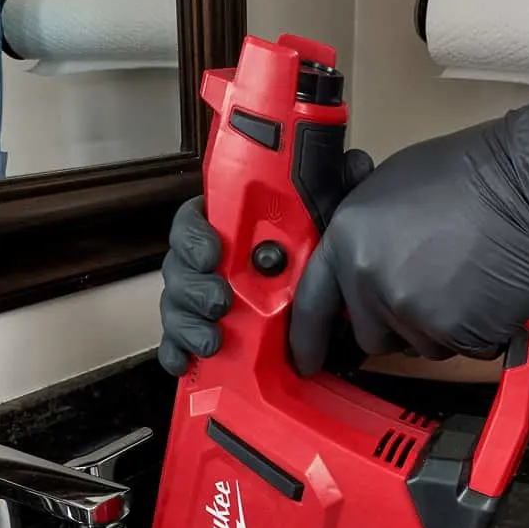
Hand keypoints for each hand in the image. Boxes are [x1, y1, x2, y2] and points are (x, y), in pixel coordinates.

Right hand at [157, 149, 374, 375]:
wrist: (326, 314)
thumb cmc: (312, 257)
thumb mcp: (326, 221)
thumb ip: (335, 191)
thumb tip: (353, 164)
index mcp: (227, 228)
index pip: (195, 220)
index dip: (195, 235)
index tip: (214, 252)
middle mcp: (207, 263)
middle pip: (178, 266)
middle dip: (194, 286)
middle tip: (222, 301)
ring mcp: (199, 301)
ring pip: (175, 306)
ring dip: (189, 324)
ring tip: (213, 340)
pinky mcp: (199, 336)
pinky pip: (176, 344)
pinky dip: (175, 354)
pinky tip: (185, 362)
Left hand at [288, 83, 528, 375]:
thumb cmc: (475, 175)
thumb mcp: (392, 189)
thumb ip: (364, 239)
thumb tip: (357, 270)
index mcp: (348, 238)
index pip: (311, 303)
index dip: (307, 337)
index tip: (305, 359)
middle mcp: (370, 278)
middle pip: (370, 335)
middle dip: (397, 323)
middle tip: (432, 286)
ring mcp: (410, 308)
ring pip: (417, 346)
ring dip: (440, 326)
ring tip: (464, 277)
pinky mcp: (451, 331)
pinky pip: (459, 348)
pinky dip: (476, 330)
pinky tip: (486, 291)